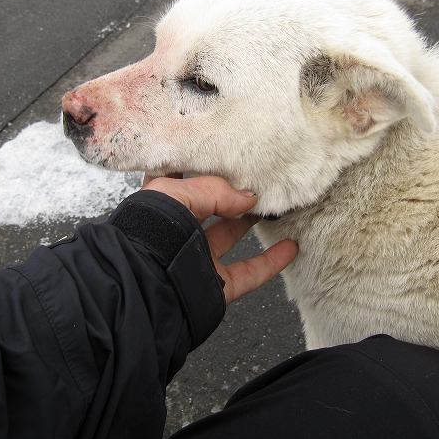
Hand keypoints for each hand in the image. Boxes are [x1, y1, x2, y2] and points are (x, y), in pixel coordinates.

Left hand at [142, 174, 297, 303]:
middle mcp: (175, 231)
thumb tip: (248, 198)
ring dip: (251, 222)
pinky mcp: (214, 285)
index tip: (220, 152)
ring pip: (228, 236)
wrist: (147, 286)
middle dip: (229, 193)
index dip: (195, 165)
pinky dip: (271, 262)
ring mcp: (195, 258)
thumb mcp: (179, 193)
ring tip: (273, 203)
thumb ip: (216, 190)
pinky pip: (249, 273)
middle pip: (208, 207)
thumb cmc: (150, 232)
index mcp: (158, 204)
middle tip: (254, 177)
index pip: (177, 179)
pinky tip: (290, 246)